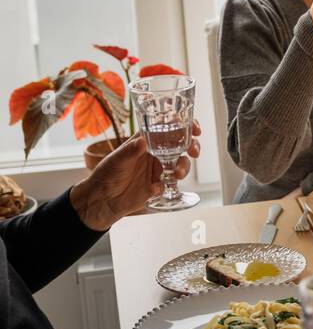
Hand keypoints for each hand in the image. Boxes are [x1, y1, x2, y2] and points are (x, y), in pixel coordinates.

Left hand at [70, 121, 201, 230]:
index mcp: (145, 141)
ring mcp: (158, 169)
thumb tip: (143, 141)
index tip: (195, 129)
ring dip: (183, 167)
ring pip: (180, 164)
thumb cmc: (105, 175)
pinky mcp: (159, 185)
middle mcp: (154, 153)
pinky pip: (171, 183)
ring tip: (176, 175)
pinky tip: (154, 188)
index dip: (184, 126)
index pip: (167, 128)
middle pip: (180, 145)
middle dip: (192, 147)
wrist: (103, 201)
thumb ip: (130, 151)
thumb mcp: (116, 161)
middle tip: (194, 152)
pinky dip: (167, 185)